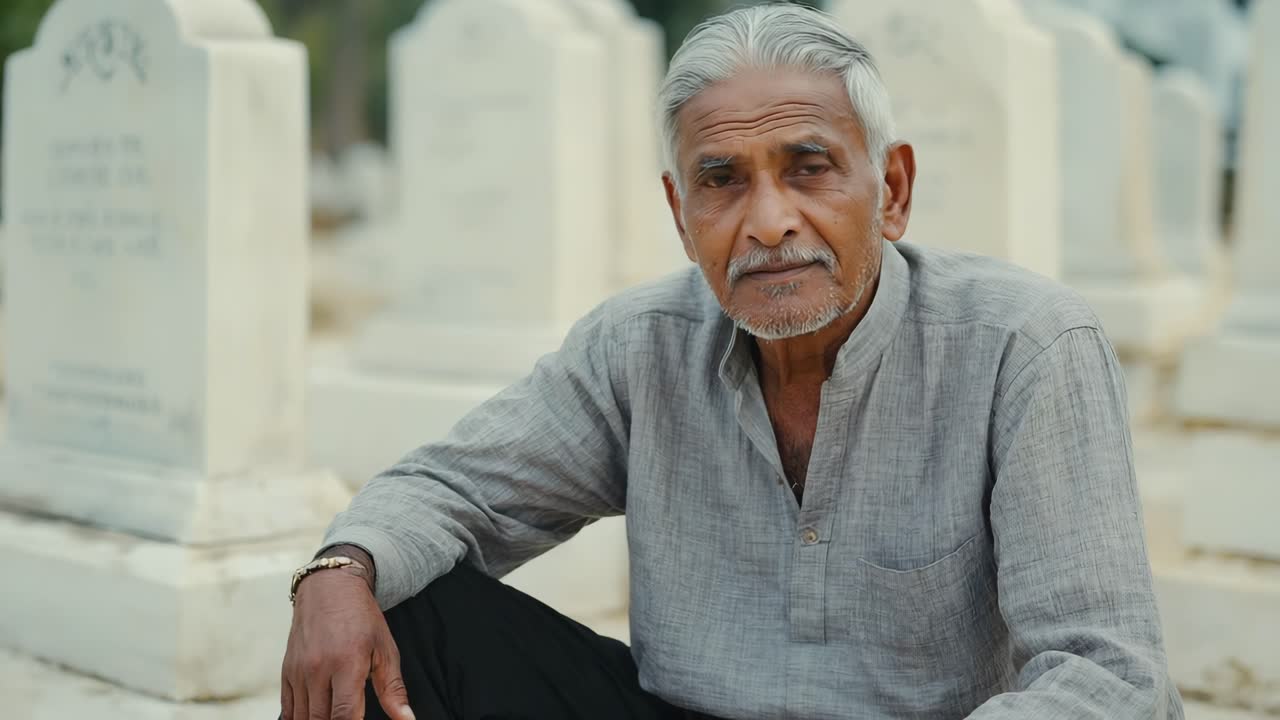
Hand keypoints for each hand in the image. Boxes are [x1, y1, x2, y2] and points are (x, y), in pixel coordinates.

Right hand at [280, 568, 414, 719]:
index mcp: (347, 663)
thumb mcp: (385, 650)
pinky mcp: (287, 671)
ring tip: (334, 717)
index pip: (344, 715)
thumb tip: (407, 719)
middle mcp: (318, 669)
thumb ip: (393, 689)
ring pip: (303, 718)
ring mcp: (299, 671)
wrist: (330, 587)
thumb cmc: (362, 618)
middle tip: (350, 719)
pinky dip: (299, 719)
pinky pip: (287, 709)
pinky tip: (314, 717)